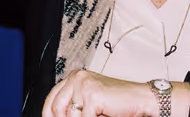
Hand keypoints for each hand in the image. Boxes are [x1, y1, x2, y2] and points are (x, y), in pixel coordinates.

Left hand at [42, 70, 157, 116]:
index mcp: (75, 77)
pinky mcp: (92, 95)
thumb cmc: (118, 101)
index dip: (49, 114)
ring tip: (99, 114)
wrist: (140, 99)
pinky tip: (104, 114)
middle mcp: (77, 78)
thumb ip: (74, 106)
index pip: (52, 98)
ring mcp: (83, 85)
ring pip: (70, 116)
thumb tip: (56, 116)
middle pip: (56, 108)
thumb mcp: (89, 103)